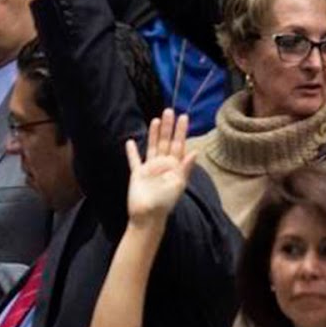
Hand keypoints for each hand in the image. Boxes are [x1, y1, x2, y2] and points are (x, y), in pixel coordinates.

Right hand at [124, 109, 194, 225]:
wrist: (148, 216)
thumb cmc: (165, 202)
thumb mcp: (178, 184)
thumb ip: (185, 167)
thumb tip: (195, 151)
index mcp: (175, 167)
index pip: (179, 144)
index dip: (181, 131)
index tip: (183, 117)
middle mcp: (164, 165)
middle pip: (166, 142)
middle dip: (168, 127)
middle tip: (169, 110)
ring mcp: (150, 168)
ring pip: (152, 146)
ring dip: (153, 134)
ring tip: (155, 120)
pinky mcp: (137, 174)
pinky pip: (134, 160)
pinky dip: (132, 152)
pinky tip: (130, 142)